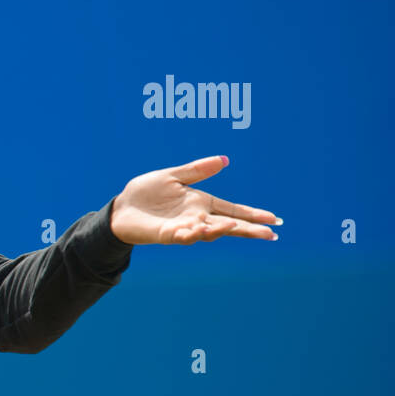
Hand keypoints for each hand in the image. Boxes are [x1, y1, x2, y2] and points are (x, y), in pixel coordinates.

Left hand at [109, 155, 280, 245]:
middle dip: (248, 229)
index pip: (232, 209)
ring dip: (221, 230)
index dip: (252, 214)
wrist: (120, 207)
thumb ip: (197, 171)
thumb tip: (224, 160)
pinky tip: (203, 230)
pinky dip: (193, 234)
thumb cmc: (145, 193)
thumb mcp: (173, 176)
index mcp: (201, 203)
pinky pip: (183, 236)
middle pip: (228, 225)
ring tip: (235, 226)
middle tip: (270, 233)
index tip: (274, 218)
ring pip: (208, 232)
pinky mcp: (166, 235)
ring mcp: (183, 227)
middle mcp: (196, 217)